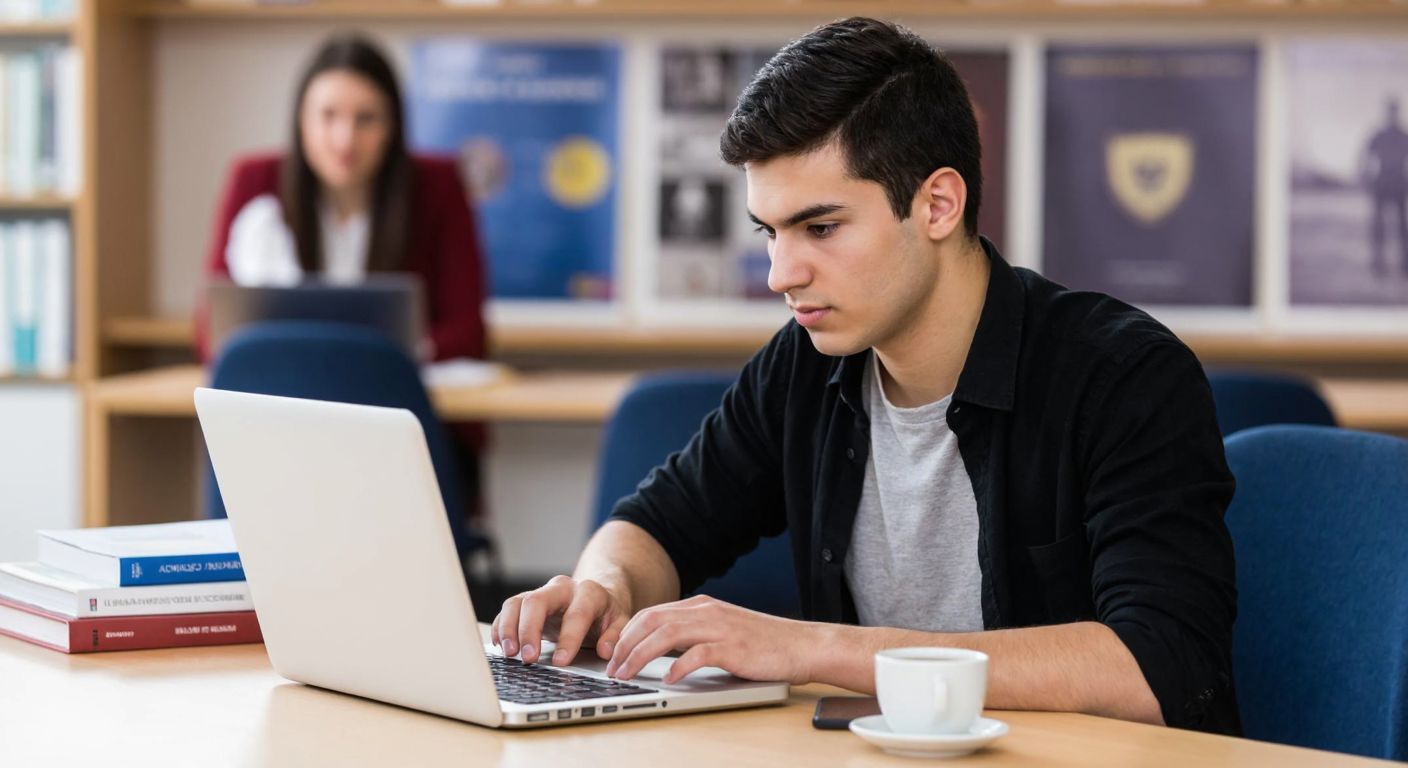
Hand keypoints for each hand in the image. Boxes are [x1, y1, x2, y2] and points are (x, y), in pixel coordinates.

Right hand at [490, 575, 631, 666]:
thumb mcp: (620, 622)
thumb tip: (606, 651)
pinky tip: (500, 645)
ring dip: (509, 629)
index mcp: (589, 592)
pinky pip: (507, 610)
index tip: (561, 662)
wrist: (594, 595)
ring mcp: (541, 593)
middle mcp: (561, 588)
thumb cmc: (605, 613)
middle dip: (529, 630)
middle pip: (537, 601)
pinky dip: (501, 627)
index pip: (577, 613)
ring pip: (517, 603)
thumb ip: (615, 636)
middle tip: (527, 658)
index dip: (569, 639)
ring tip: (509, 654)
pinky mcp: (526, 602)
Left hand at [606, 595, 817, 684]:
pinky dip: (677, 667)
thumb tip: (660, 651)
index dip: (627, 634)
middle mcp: (707, 611)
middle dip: (626, 644)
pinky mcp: (733, 647)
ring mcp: (720, 627)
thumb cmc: (764, 643)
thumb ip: (694, 634)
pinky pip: (696, 654)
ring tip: (627, 675)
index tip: (614, 654)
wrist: (803, 645)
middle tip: (613, 668)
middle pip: (652, 621)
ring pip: (666, 635)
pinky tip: (667, 679)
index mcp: (702, 606)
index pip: (652, 614)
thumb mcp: (723, 630)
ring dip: (640, 655)